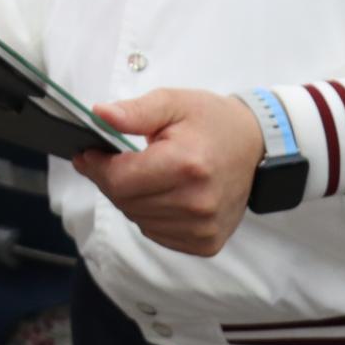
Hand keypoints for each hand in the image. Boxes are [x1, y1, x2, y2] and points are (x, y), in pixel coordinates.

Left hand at [73, 88, 264, 256]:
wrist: (255, 145)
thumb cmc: (211, 121)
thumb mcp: (173, 103)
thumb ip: (135, 111)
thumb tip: (99, 115)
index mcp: (187, 166)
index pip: (119, 179)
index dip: (97, 166)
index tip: (88, 153)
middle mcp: (197, 203)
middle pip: (124, 201)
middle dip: (110, 179)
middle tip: (110, 160)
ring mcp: (203, 227)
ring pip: (137, 219)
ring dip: (129, 198)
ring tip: (142, 174)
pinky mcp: (206, 242)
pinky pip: (156, 233)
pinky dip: (148, 214)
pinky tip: (159, 193)